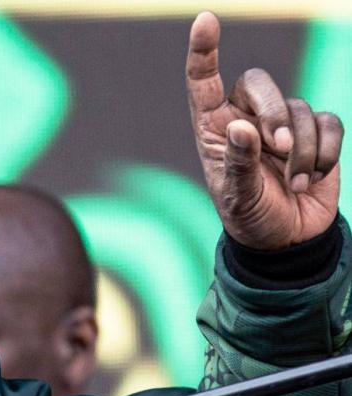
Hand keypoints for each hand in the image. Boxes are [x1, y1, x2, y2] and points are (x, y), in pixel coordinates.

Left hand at [186, 11, 342, 249]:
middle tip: (279, 147)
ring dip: (302, 148)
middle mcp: (246, 118)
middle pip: (260, 84)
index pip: (203, 82)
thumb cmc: (250, 217)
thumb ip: (239, 163)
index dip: (203, 51)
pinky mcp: (317, 132)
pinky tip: (312, 178)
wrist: (287, 239)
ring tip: (293, 182)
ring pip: (299, 108)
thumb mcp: (238, 196)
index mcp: (214, 129)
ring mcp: (283, 123)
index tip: (205, 20)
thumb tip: (242, 128)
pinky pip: (329, 122)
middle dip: (274, 112)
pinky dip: (325, 151)